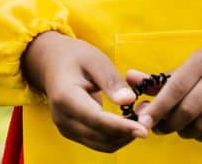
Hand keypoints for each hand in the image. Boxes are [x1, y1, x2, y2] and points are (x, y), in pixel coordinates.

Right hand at [20, 30, 149, 151]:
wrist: (53, 63)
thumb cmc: (76, 57)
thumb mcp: (95, 60)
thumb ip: (111, 80)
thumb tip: (128, 100)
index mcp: (65, 97)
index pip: (96, 119)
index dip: (121, 127)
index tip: (144, 130)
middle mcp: (63, 118)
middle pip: (99, 136)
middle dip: (126, 133)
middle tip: (148, 121)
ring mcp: (66, 128)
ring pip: (101, 144)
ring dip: (123, 138)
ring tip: (140, 121)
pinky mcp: (73, 132)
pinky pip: (98, 142)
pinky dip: (115, 137)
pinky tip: (128, 125)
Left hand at [129, 35, 201, 141]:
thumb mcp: (194, 62)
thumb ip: (162, 77)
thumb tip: (129, 78)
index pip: (176, 88)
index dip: (158, 108)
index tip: (143, 121)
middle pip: (188, 111)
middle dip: (169, 124)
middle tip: (160, 127)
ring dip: (185, 132)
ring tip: (181, 126)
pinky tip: (200, 127)